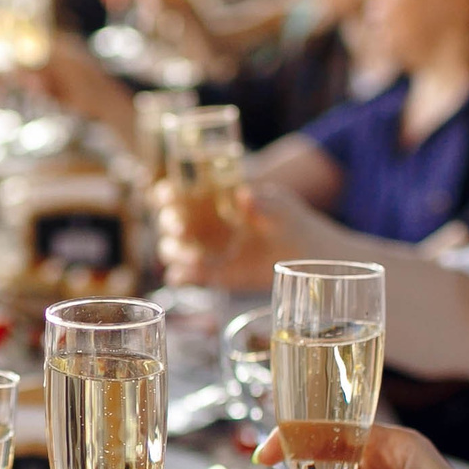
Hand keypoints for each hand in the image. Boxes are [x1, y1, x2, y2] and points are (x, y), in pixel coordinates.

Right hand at [155, 179, 320, 289]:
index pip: (177, 191)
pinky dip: (181, 276)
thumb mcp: (279, 207)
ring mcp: (202, 249)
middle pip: (168, 221)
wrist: (302, 253)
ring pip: (171, 249)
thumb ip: (262, 202)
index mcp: (210, 198)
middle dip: (170, 224)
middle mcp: (199, 223)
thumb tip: (245, 195)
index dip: (166, 193)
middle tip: (182, 229)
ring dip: (175, 252)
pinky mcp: (210, 274)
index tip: (169, 195)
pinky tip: (185, 276)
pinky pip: (185, 275)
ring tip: (195, 258)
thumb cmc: (287, 220)